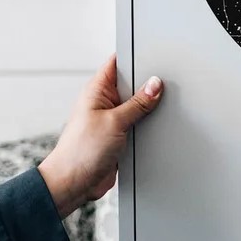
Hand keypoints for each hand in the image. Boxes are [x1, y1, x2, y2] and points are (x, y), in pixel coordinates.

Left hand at [38, 56, 163, 217]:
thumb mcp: (115, 122)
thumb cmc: (81, 151)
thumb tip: (154, 84)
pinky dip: (147, 126)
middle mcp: (104, 102)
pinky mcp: (119, 136)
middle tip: (165, 85)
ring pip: (137, 107)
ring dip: (148, 109)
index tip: (155, 57)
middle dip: (148, 85)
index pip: (117, 63)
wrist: (74, 183)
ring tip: (162, 108)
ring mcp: (112, 120)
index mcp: (97, 90)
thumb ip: (137, 103)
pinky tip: (156, 127)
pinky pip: (138, 125)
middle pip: (132, 85)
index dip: (135, 57)